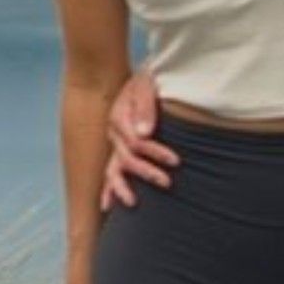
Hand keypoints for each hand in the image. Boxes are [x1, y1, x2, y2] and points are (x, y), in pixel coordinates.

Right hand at [99, 71, 178, 210]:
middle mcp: (114, 133)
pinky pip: (110, 173)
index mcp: (119, 117)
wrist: (142, 77)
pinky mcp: (119, 150)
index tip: (176, 161)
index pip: (136, 142)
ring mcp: (114, 144)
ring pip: (112, 170)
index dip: (156, 152)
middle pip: (126, 158)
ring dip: (121, 188)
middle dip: (146, 171)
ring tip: (132, 203)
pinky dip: (108, 190)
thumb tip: (145, 134)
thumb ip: (146, 108)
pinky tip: (107, 207)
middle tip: (167, 182)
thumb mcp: (147, 86)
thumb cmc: (148, 81)